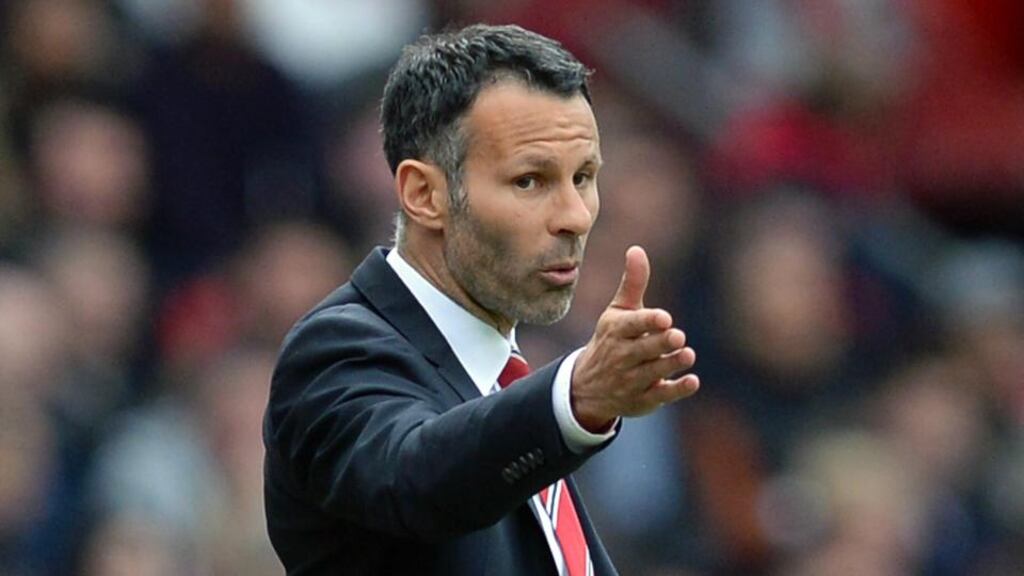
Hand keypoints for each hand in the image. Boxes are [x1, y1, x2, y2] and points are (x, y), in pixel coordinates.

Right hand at [571, 246, 698, 431]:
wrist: (587, 387)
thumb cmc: (612, 339)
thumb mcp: (618, 312)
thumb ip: (632, 283)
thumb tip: (637, 249)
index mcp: (616, 331)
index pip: (631, 325)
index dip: (647, 322)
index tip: (664, 317)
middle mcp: (621, 356)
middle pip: (642, 350)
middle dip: (659, 344)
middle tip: (678, 335)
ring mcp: (631, 380)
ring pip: (652, 373)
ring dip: (670, 365)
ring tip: (688, 355)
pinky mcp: (644, 399)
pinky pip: (660, 396)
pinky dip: (676, 390)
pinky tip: (692, 381)